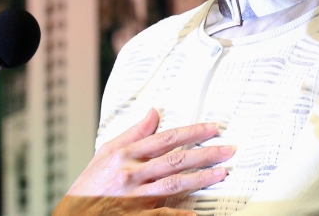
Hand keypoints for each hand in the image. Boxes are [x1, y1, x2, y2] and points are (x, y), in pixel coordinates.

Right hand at [53, 108, 234, 215]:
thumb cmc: (90, 186)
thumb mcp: (106, 153)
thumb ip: (133, 133)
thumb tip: (153, 113)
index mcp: (124, 155)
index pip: (165, 138)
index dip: (192, 132)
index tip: (212, 128)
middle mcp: (131, 174)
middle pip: (175, 160)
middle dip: (205, 154)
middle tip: (227, 150)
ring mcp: (135, 197)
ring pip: (174, 185)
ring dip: (201, 179)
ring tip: (222, 174)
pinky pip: (164, 215)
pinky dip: (181, 214)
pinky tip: (197, 212)